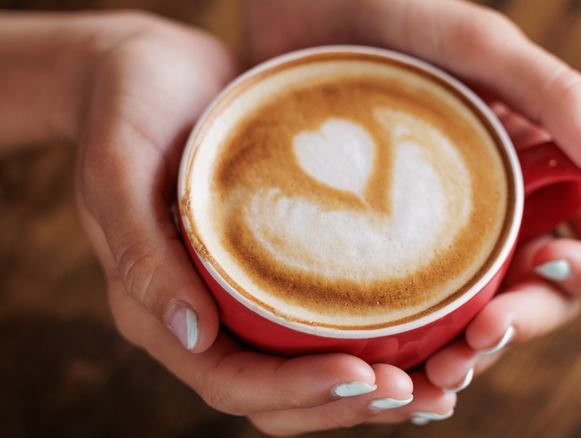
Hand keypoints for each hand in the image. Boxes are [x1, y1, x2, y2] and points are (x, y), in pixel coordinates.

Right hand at [69, 11, 438, 436]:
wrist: (150, 68)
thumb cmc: (124, 108)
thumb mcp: (116, 168)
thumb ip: (141, 253)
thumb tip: (194, 335)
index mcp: (162, 310)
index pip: (230, 382)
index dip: (297, 391)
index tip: (363, 374)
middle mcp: (207, 315)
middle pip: (279, 395)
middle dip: (347, 403)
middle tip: (416, 391)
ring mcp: (245, 294)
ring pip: (309, 368)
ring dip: (370, 389)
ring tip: (435, 385)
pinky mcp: (279, 266)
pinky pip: (326, 319)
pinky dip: (374, 339)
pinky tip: (425, 334)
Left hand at [244, 0, 580, 423]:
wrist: (304, 12)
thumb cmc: (394, 11)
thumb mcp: (477, 43)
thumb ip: (557, 94)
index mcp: (549, 169)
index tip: (544, 266)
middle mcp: (508, 211)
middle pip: (548, 297)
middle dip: (520, 329)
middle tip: (471, 346)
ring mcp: (449, 236)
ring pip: (483, 318)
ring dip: (469, 357)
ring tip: (431, 378)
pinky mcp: (391, 249)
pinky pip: (418, 313)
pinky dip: (415, 349)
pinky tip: (389, 366)